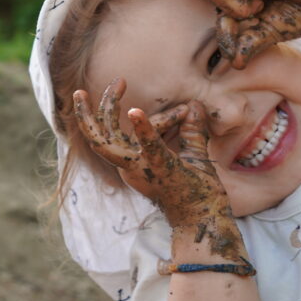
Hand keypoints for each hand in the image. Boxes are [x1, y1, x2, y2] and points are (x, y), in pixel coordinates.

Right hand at [72, 81, 234, 235]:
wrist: (205, 219)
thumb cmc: (197, 192)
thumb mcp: (193, 155)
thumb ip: (192, 131)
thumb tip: (196, 105)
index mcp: (131, 164)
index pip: (117, 132)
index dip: (132, 112)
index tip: (156, 97)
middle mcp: (129, 166)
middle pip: (98, 134)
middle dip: (95, 108)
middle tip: (114, 81)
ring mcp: (140, 168)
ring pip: (108, 138)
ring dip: (108, 109)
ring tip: (118, 83)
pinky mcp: (159, 168)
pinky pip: (147, 145)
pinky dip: (144, 128)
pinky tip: (136, 111)